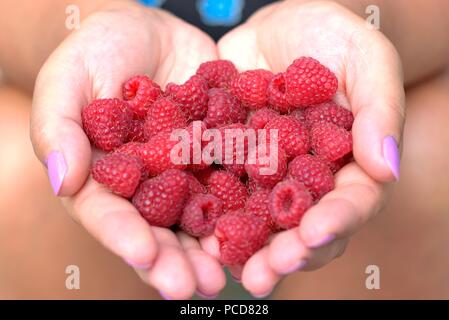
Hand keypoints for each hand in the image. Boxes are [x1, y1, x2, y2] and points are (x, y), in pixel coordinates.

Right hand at [30, 2, 224, 298]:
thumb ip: (58, 126)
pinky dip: (246, 207)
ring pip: (198, 219)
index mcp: (104, 177)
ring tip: (227, 277)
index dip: (124, 235)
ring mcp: (185, 175)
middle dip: (175, 261)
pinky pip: (233, 184)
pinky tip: (262, 229)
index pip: (109, 213)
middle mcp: (146, 187)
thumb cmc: (99, 50)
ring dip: (213, 250)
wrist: (153, 32)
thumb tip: (65, 180)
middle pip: (158, 230)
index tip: (143, 252)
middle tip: (196, 287)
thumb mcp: (69, 77)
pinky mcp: (219, 157)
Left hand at [215, 0, 404, 296]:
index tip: (314, 232)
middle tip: (263, 275)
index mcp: (348, 164)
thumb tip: (387, 167)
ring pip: (259, 226)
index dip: (335, 220)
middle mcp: (306, 182)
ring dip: (243, 253)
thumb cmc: (325, 35)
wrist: (268, 30)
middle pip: (302, 229)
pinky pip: (217, 200)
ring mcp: (264, 181)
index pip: (350, 202)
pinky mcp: (228, 170)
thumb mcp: (362, 56)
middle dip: (285, 253)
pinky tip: (192, 239)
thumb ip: (380, 107)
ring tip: (225, 271)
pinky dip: (206, 220)